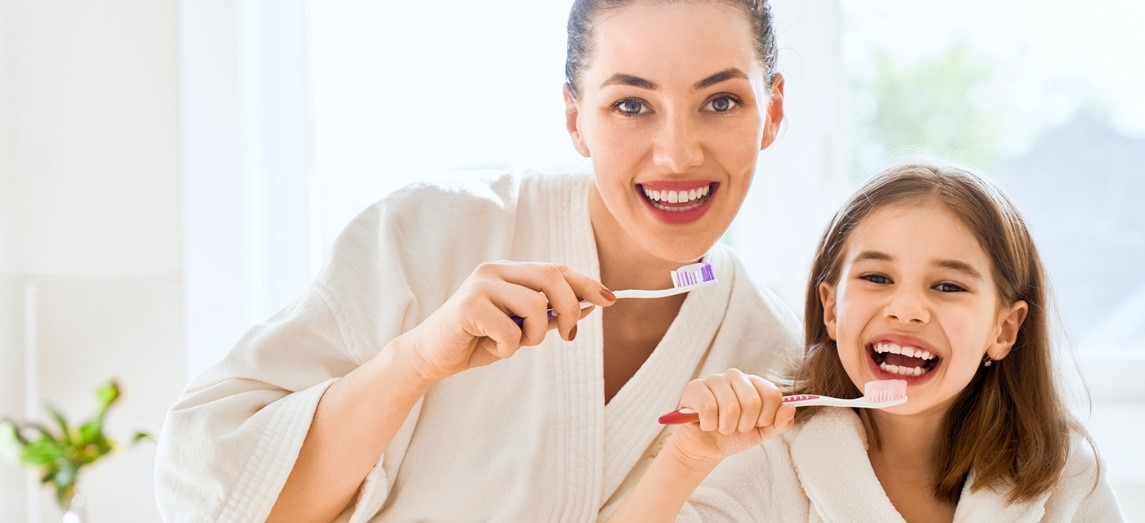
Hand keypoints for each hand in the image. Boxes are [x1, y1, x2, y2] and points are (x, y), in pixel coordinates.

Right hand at [397, 261, 615, 382]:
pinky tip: (491, 347)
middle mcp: (495, 271)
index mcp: (509, 271)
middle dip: (570, 309)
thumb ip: (549, 316)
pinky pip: (510, 330)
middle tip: (569, 337)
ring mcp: (480, 285)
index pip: (556, 269)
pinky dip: (508, 348)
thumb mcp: (520, 328)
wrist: (431, 356)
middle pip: (551, 277)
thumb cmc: (477, 340)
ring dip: (534, 335)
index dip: (586, 283)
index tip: (610, 300)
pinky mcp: (468, 306)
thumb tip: (589, 306)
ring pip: (535, 305)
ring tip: (514, 344)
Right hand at [667, 369, 794, 469]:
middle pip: (752, 401)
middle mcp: (734, 376)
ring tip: (720, 427)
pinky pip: (708, 409)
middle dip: (745, 425)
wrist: (704, 448)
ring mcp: (714, 379)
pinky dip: (709, 425)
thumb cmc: (733, 436)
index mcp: (753, 383)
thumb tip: (791, 408)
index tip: (756, 424)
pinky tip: (705, 424)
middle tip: (735, 427)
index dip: (766, 417)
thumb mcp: (761, 432)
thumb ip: (780, 422)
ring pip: (730, 407)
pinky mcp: (694, 388)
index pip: (772, 394)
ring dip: (726, 427)